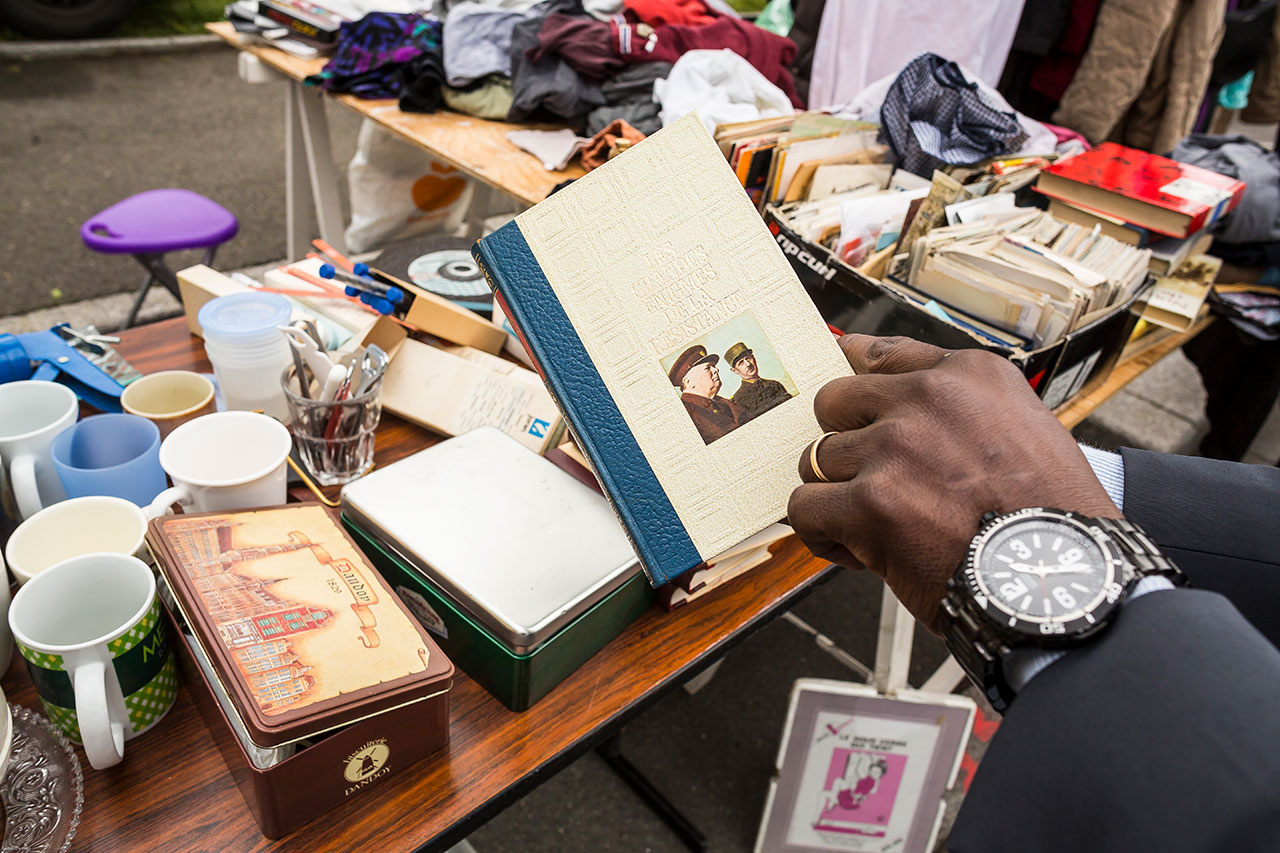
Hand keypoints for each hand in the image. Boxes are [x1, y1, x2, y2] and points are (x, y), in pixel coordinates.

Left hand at [787, 335, 1119, 632]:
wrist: (1066, 583)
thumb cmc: (1050, 519)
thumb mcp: (1025, 431)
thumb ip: (959, 407)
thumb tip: (881, 385)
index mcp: (969, 376)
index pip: (879, 356)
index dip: (859, 391)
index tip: (848, 405)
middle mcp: (927, 399)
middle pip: (834, 402)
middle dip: (845, 443)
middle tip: (872, 482)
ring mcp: (895, 448)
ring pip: (817, 459)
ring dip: (837, 494)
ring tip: (875, 526)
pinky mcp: (870, 503)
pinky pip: (805, 507)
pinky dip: (822, 534)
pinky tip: (857, 551)